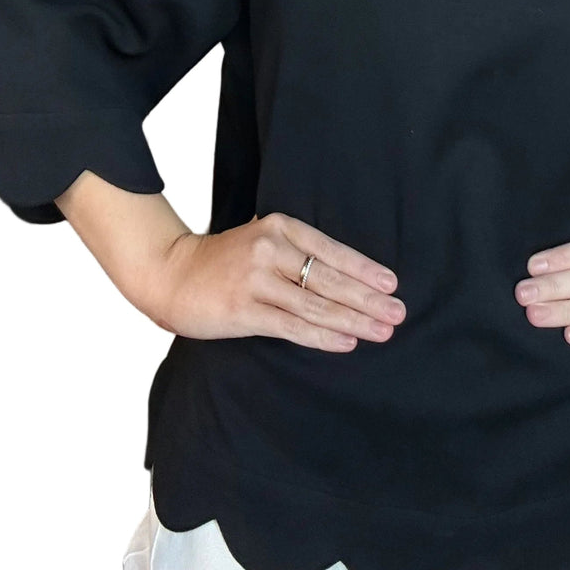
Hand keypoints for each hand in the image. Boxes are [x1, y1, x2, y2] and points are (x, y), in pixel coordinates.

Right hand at [145, 211, 405, 349]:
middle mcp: (270, 250)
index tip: (392, 284)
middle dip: (368, 299)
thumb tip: (349, 274)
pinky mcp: (243, 310)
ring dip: (353, 321)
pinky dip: (322, 337)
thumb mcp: (262, 239)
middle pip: (329, 279)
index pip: (332, 250)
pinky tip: (347, 342)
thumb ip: (297, 250)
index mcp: (280, 227)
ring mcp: (255, 281)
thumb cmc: (224, 260)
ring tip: (382, 331)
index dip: (364, 269)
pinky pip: (291, 327)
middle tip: (398, 312)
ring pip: (315, 305)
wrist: (172, 274)